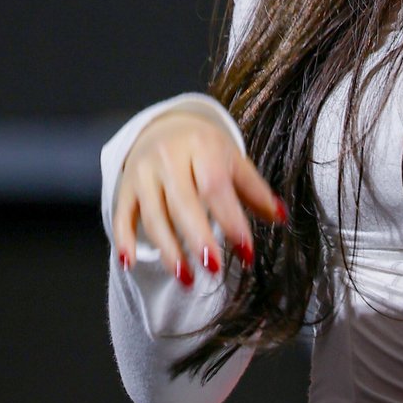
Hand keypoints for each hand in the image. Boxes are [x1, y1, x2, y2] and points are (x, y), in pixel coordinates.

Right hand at [114, 109, 286, 283]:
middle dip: (197, 238)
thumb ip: (255, 190)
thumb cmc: (204, 148)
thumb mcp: (233, 160)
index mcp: (201, 147)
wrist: (163, 125)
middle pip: (182, 203)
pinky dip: (124, 241)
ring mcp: (142, 173)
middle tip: (213, 268)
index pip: (215, 187)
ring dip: (168, 250)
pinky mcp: (125, 188)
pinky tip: (130, 263)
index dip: (230, 221)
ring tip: (187, 278)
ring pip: (153, 216)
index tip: (246, 252)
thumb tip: (281, 217)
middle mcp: (168, 158)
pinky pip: (122, 216)